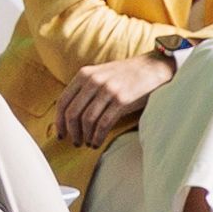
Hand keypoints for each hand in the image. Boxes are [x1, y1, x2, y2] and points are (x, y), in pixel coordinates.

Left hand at [53, 53, 172, 149]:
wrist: (154, 67)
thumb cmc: (126, 75)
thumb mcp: (101, 75)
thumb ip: (85, 89)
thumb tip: (69, 115)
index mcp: (84, 74)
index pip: (63, 101)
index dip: (59, 121)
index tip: (60, 134)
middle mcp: (94, 80)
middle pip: (72, 113)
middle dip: (71, 132)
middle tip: (75, 142)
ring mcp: (108, 90)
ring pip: (87, 120)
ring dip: (85, 136)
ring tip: (88, 143)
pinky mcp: (122, 100)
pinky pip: (103, 123)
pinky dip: (97, 136)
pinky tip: (97, 142)